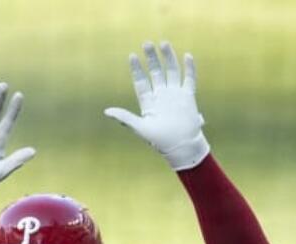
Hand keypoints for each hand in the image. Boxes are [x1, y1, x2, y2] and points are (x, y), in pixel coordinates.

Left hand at [104, 41, 209, 170]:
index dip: (136, 69)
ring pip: (171, 71)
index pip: (141, 80)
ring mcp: (175, 94)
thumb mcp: (140, 128)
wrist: (181, 146)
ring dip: (168, 58)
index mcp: (148, 101)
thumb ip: (125, 117)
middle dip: (151, 58)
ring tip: (163, 43)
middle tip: (146, 44)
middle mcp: (161, 95)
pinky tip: (187, 56)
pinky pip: (189, 79)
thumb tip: (106, 112)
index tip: (132, 56)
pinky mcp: (188, 96)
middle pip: (155, 72)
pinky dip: (189, 68)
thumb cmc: (160, 140)